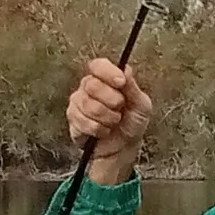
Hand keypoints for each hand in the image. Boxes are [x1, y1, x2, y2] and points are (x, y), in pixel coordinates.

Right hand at [66, 58, 151, 182]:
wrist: (123, 148)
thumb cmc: (132, 125)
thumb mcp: (141, 105)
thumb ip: (133, 87)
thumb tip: (126, 69)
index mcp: (106, 79)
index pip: (98, 65)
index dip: (108, 72)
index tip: (120, 83)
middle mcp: (89, 88)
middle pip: (92, 85)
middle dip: (112, 100)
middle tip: (120, 109)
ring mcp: (78, 103)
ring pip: (88, 104)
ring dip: (107, 117)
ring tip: (113, 122)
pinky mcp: (73, 119)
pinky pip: (82, 121)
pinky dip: (98, 129)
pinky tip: (104, 131)